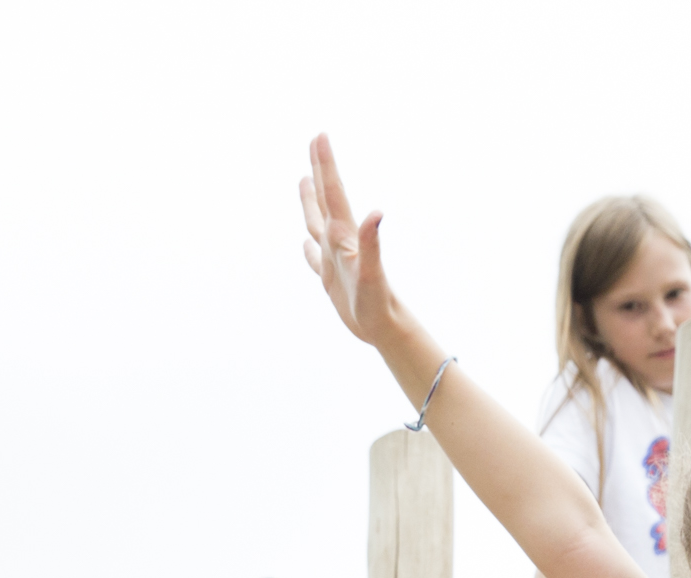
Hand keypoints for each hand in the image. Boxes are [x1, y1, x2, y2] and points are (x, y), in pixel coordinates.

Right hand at [298, 135, 399, 347]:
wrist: (385, 328)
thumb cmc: (378, 303)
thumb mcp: (372, 273)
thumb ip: (372, 242)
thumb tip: (376, 213)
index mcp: (346, 236)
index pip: (333, 193)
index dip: (326, 164)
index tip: (320, 136)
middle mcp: (340, 242)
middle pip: (327, 199)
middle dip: (321, 170)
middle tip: (316, 141)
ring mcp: (335, 259)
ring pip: (318, 222)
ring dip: (311, 200)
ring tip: (304, 179)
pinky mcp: (331, 278)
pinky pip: (314, 258)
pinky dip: (308, 247)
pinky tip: (306, 242)